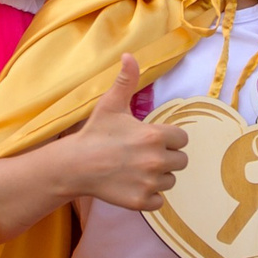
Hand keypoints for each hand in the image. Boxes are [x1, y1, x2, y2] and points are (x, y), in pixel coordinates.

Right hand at [68, 57, 188, 211]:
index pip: (182, 139)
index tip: (152, 139)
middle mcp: (157, 160)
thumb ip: (126, 80)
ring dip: (158, 177)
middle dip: (166, 158)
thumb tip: (129, 55)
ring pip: (170, 181)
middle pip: (180, 161)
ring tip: (136, 169)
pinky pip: (159, 201)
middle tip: (143, 155)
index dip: (169, 139)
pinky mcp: (141, 202)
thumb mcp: (111, 104)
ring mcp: (150, 183)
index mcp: (156, 136)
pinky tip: (133, 185)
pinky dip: (149, 196)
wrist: (75, 165)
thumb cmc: (95, 133)